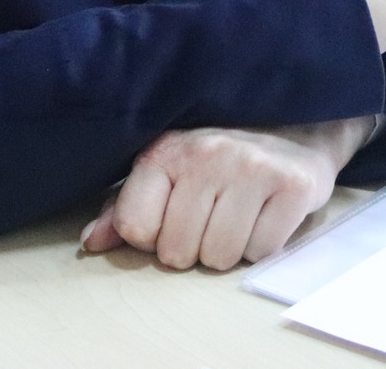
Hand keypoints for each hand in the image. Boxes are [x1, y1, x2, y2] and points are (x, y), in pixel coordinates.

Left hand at [78, 118, 371, 270]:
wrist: (295, 129)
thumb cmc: (220, 159)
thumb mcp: (167, 172)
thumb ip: (124, 208)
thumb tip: (90, 243)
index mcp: (166, 150)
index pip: (136, 227)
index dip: (153, 237)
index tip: (172, 218)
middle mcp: (206, 153)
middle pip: (178, 251)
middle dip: (193, 248)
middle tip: (212, 218)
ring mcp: (252, 167)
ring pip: (220, 257)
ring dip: (228, 250)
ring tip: (238, 216)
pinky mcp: (293, 186)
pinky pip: (261, 252)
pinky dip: (262, 246)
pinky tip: (264, 215)